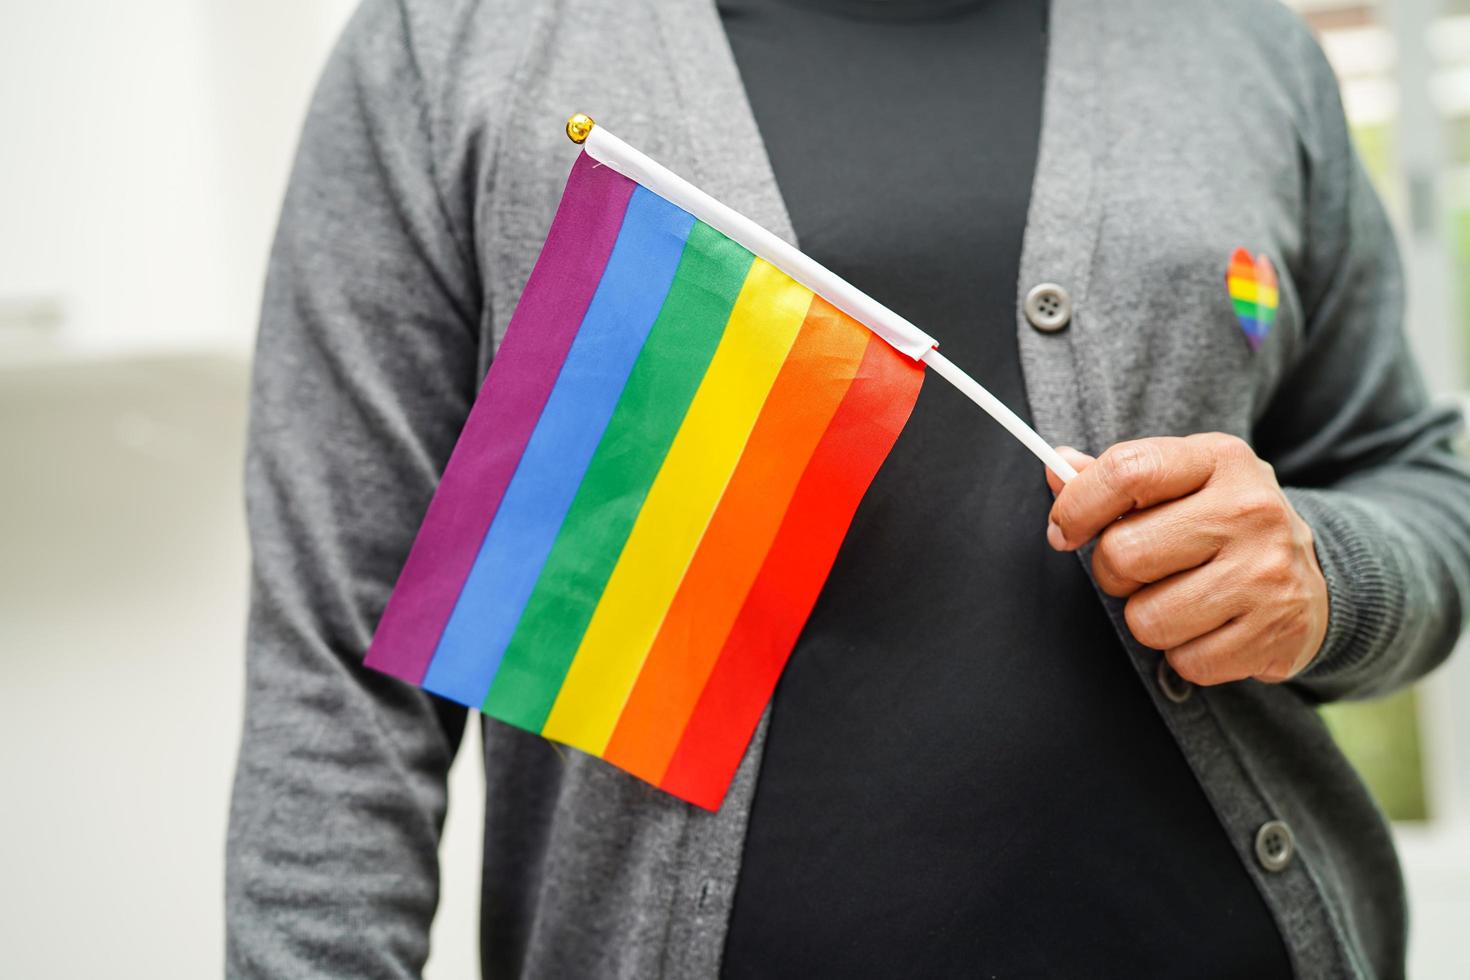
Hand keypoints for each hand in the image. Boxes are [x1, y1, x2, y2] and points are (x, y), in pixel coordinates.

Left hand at [1044, 433, 1328, 685]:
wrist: (1318, 579)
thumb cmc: (1224, 525)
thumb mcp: (1183, 483)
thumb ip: (1118, 477)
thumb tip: (1056, 468)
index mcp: (1219, 459)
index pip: (1126, 471)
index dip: (1077, 506)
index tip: (1064, 531)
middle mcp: (1250, 509)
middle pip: (1123, 553)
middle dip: (1113, 572)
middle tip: (1142, 571)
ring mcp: (1267, 572)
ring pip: (1147, 618)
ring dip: (1149, 618)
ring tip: (1181, 600)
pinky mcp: (1275, 632)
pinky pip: (1185, 661)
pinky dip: (1185, 655)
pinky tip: (1211, 628)